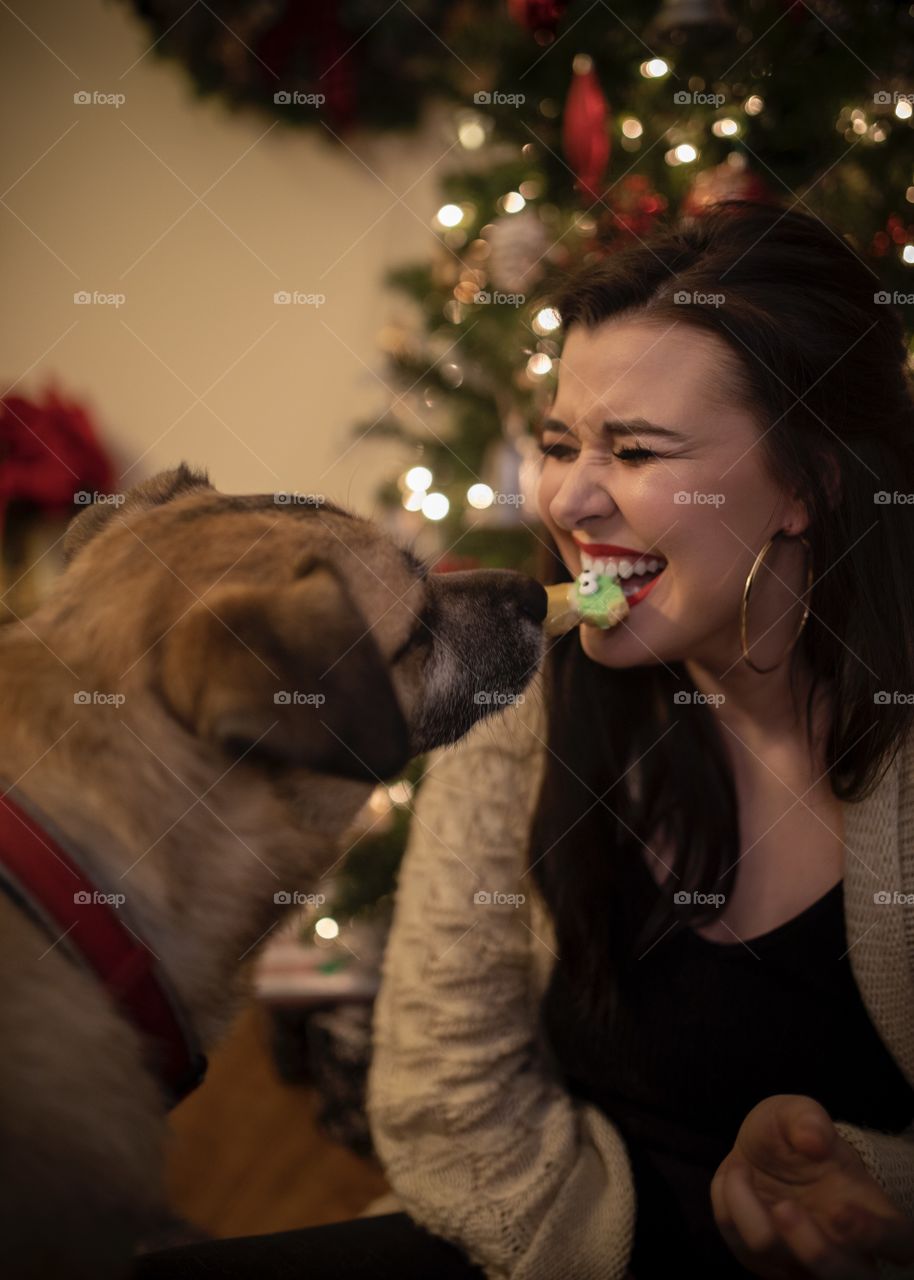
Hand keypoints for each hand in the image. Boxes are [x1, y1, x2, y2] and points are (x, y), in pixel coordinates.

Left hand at [711, 1094, 913, 1278]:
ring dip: (758, 1227)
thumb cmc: (793, 1136)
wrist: (759, 1152)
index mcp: (872, 1210)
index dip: (877, 1236)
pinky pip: (747, 1253)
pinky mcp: (767, 1264)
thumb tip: (814, 1141)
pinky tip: (733, 1175)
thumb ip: (807, 1118)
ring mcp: (805, 1263)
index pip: (900, 1244)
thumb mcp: (798, 1112)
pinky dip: (729, 1212)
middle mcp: (845, 1249)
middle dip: (815, 1250)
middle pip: (849, 1279)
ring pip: (794, 1277)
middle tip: (784, 1206)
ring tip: (741, 1171)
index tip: (841, 1207)